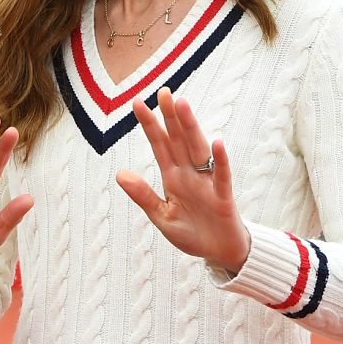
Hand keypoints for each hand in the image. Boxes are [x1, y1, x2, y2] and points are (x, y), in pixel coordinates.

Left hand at [116, 87, 250, 272]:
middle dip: (170, 116)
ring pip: (197, 150)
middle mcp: (189, 174)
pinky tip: (217, 142)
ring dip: (190, 128)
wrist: (220, 252)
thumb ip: (143, 195)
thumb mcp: (161, 216)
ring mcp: (207, 183)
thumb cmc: (191, 232)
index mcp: (173, 177)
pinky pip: (222, 176)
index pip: (159, 145)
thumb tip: (119, 173)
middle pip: (178, 140)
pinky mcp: (222, 197)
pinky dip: (221, 160)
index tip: (137, 102)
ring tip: (182, 105)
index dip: (149, 124)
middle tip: (163, 91)